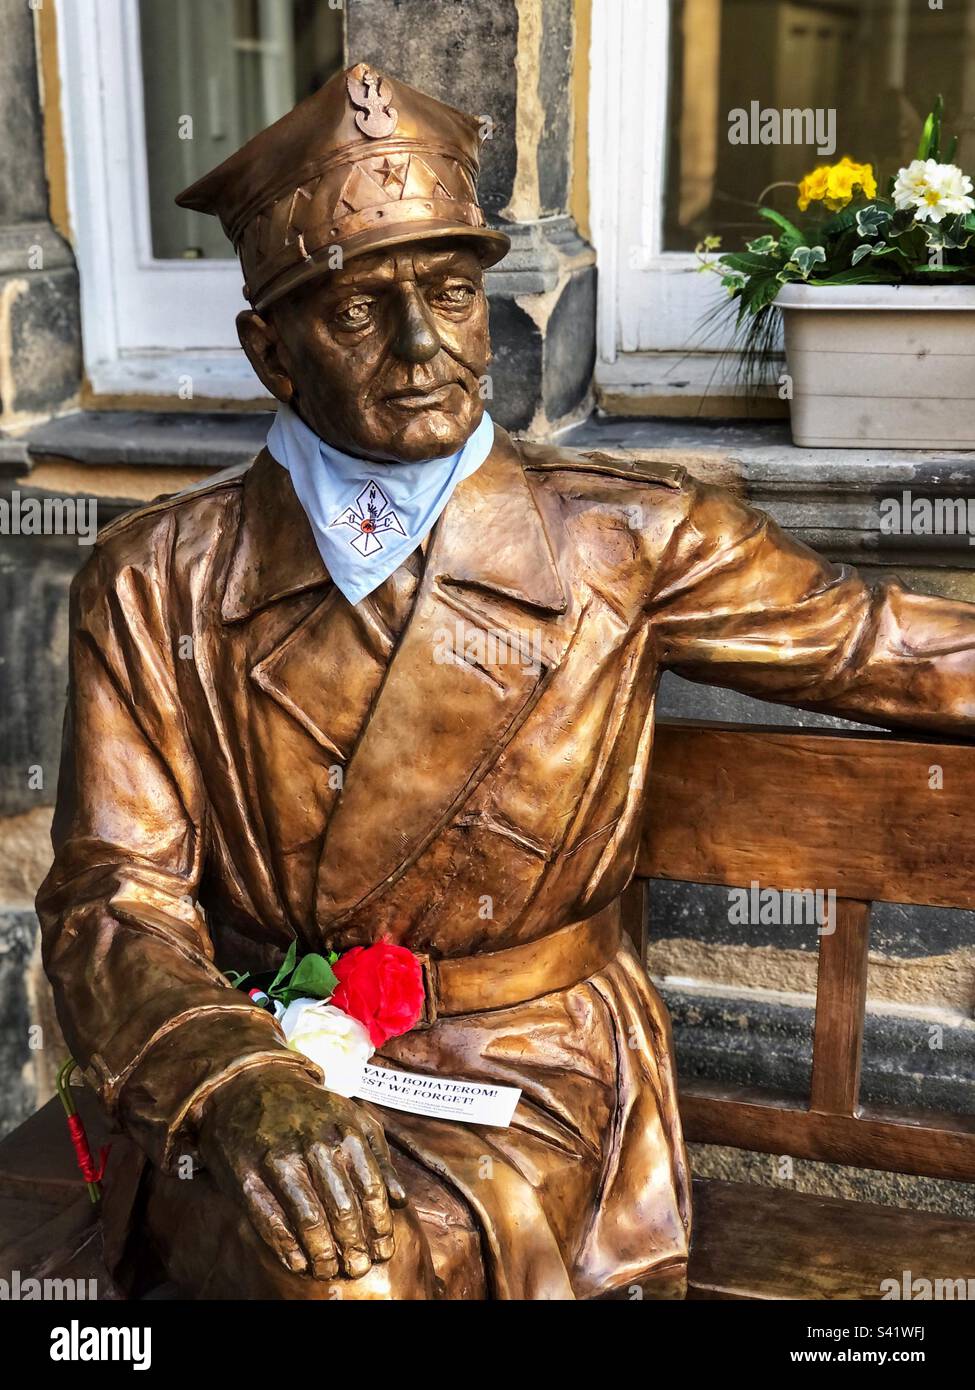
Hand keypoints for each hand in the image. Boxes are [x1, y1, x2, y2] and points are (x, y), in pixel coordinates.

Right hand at [197, 1068, 407, 1280]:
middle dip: (355, 1246)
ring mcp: (280, 1162)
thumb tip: (401, 1201)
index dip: (380, 1226)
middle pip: (343, 1210)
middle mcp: (315, 1147)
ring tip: (331, 1271)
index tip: (385, 1250)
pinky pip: (272, 1221)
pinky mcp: (249, 1177)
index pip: (371, 1189)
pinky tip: (300, 1264)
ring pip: (310, 1220)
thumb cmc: (311, 1108)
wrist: (253, 1084)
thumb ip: (379, 1157)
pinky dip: (288, 1248)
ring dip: (324, 1253)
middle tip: (359, 1268)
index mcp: (346, 1132)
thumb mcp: (353, 1118)